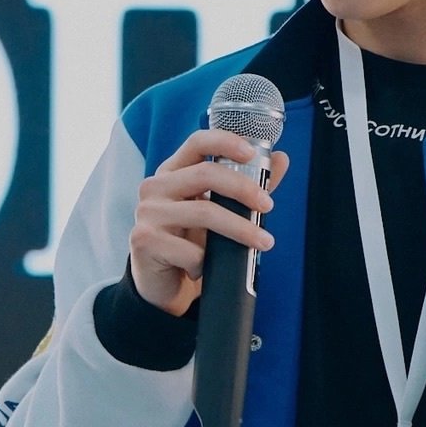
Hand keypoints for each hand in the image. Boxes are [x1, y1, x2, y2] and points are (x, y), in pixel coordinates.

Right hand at [128, 129, 292, 315]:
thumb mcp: (219, 212)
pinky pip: (190, 250)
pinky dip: (206, 261)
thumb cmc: (190, 243)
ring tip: (262, 242)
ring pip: (204, 212)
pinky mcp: (144, 240)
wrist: (163, 285)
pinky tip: (205, 269)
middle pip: (205, 174)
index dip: (225, 141)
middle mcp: (155, 187)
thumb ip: (246, 186)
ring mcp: (148, 213)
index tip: (251, 153)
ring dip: (240, 229)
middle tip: (267, 206)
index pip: (197, 142)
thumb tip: (281, 160)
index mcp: (173, 172)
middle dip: (243, 189)